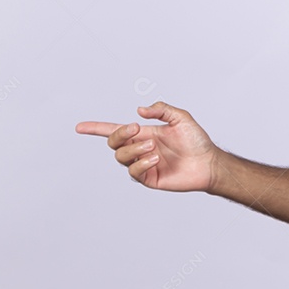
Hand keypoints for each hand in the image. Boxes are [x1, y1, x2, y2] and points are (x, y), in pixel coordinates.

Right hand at [76, 101, 217, 191]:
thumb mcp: (181, 118)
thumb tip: (139, 111)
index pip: (115, 130)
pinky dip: (141, 163)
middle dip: (119, 134)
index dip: (96, 129)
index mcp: (144, 133)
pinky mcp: (148, 178)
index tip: (80, 127)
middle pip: (113, 143)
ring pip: (121, 157)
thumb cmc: (197, 140)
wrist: (208, 162)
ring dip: (134, 149)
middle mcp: (140, 148)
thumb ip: (161, 109)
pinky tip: (155, 159)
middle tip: (137, 129)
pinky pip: (133, 172)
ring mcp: (143, 164)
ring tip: (154, 148)